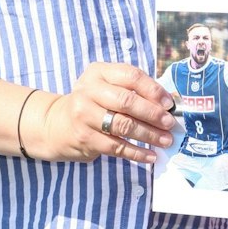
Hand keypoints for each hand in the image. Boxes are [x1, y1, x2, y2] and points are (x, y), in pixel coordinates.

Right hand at [29, 63, 177, 163]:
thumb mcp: (106, 87)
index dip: (153, 90)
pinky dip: (137, 153)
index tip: (169, 103)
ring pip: (123, 126)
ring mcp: (84, 115)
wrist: (58, 125)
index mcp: (98, 72)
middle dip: (153, 114)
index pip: (130, 76)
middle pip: (127, 101)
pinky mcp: (85, 138)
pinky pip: (116, 147)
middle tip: (169, 124)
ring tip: (165, 140)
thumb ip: (133, 90)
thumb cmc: (92, 103)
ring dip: (148, 135)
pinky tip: (150, 156)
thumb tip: (167, 104)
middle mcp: (88, 90)